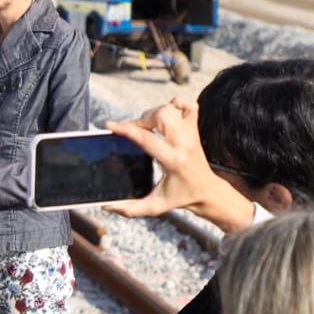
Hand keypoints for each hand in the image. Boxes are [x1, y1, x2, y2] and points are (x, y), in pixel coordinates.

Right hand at [104, 99, 254, 233]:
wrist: (207, 191)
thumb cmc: (180, 197)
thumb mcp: (155, 206)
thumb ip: (131, 209)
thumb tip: (107, 207)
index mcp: (173, 160)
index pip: (146, 138)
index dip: (125, 129)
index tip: (110, 125)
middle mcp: (184, 143)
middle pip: (159, 115)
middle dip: (140, 119)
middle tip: (132, 130)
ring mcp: (191, 134)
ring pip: (170, 108)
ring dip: (153, 113)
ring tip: (146, 126)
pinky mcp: (195, 130)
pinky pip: (189, 106)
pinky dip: (175, 104)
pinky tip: (166, 114)